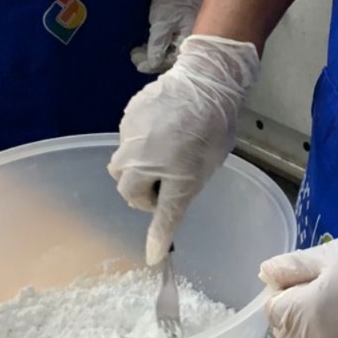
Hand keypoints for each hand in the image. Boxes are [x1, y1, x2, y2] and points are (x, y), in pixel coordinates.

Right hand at [108, 34, 259, 264]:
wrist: (207, 79)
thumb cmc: (214, 127)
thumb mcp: (205, 167)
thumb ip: (181, 196)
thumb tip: (164, 220)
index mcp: (173, 175)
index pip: (162, 215)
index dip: (158, 237)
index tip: (154, 257)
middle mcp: (144, 160)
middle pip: (128, 189)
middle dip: (142, 191)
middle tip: (163, 183)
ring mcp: (131, 136)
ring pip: (122, 164)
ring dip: (137, 167)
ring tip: (161, 153)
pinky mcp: (127, 116)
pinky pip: (126, 139)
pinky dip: (138, 143)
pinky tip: (158, 130)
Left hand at [132, 0, 197, 73]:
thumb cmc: (170, 1)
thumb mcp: (161, 24)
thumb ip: (157, 46)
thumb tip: (152, 65)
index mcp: (189, 38)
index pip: (172, 60)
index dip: (155, 63)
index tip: (138, 63)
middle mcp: (189, 38)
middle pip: (170, 57)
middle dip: (152, 58)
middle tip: (135, 56)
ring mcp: (184, 33)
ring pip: (168, 50)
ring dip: (152, 52)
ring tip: (137, 51)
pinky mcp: (177, 28)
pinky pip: (167, 42)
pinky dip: (156, 44)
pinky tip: (145, 45)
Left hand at [260, 236, 337, 337]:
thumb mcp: (331, 254)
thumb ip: (293, 266)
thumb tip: (265, 272)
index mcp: (298, 312)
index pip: (272, 307)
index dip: (289, 291)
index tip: (312, 280)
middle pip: (287, 331)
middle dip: (299, 314)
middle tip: (331, 293)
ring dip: (315, 337)